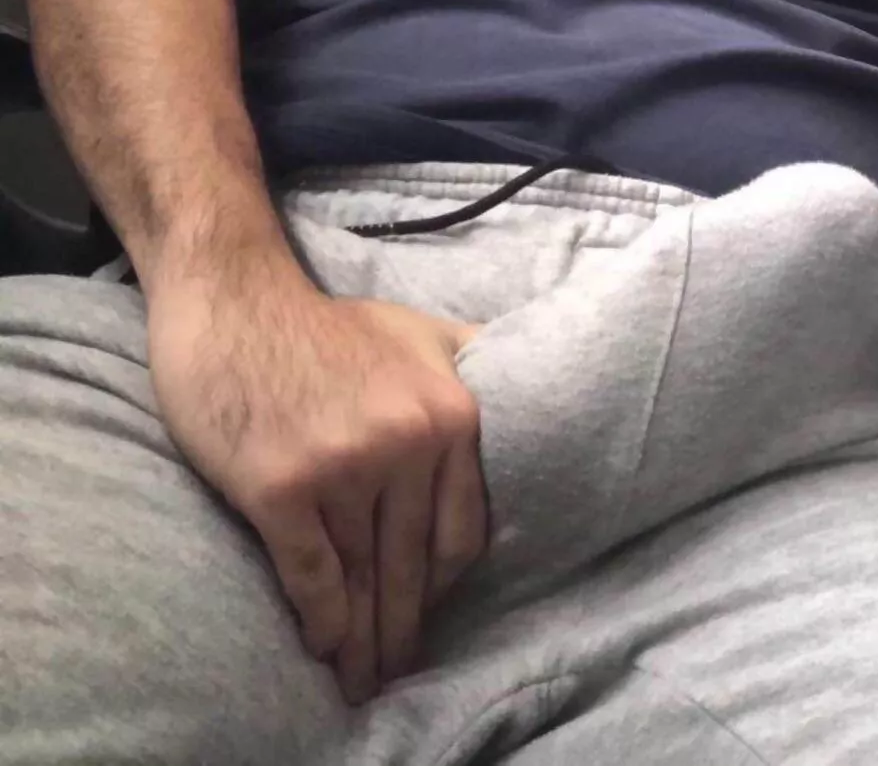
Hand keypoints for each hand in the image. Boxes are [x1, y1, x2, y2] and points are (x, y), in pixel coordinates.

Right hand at [145, 251, 485, 704]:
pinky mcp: (282, 486)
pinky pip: (311, 575)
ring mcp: (345, 466)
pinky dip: (321, 620)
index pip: (462, 532)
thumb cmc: (328, 325)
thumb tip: (536, 383)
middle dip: (405, 628)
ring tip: (362, 678)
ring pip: (364, 577)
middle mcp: (407, 443)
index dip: (445, 586)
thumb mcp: (422, 329)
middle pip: (415, 565)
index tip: (431, 614)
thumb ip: (478, 360)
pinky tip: (324, 647)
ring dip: (362, 639)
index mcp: (451, 414)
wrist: (238, 302)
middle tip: (400, 671)